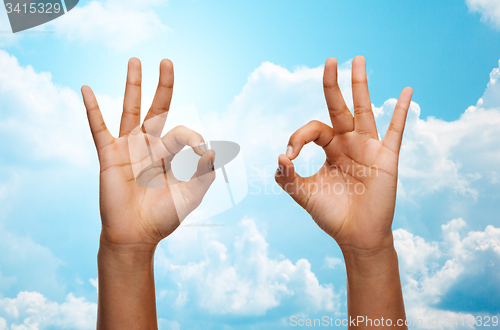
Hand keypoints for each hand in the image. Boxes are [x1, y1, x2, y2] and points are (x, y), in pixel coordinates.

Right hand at [81, 58, 214, 251]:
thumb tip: (212, 149)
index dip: (193, 138)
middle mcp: (149, 146)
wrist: (137, 235)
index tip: (201, 151)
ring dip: (132, 85)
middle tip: (167, 61)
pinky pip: (99, 128)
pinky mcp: (109, 155)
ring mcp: (128, 148)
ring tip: (135, 61)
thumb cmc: (164, 217)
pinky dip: (92, 109)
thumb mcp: (191, 195)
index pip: (181, 131)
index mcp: (169, 154)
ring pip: (130, 110)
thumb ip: (204, 173)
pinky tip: (86, 88)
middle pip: (156, 108)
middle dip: (163, 86)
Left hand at [275, 56, 412, 254]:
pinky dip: (401, 111)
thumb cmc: (331, 214)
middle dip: (333, 85)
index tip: (290, 155)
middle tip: (330, 60)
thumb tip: (280, 156)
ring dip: (361, 86)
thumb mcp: (303, 194)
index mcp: (330, 149)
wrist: (355, 237)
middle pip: (340, 107)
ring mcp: (368, 148)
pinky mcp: (386, 158)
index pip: (313, 129)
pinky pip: (395, 131)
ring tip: (359, 60)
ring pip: (365, 110)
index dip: (299, 136)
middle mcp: (349, 143)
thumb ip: (287, 177)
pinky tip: (406, 90)